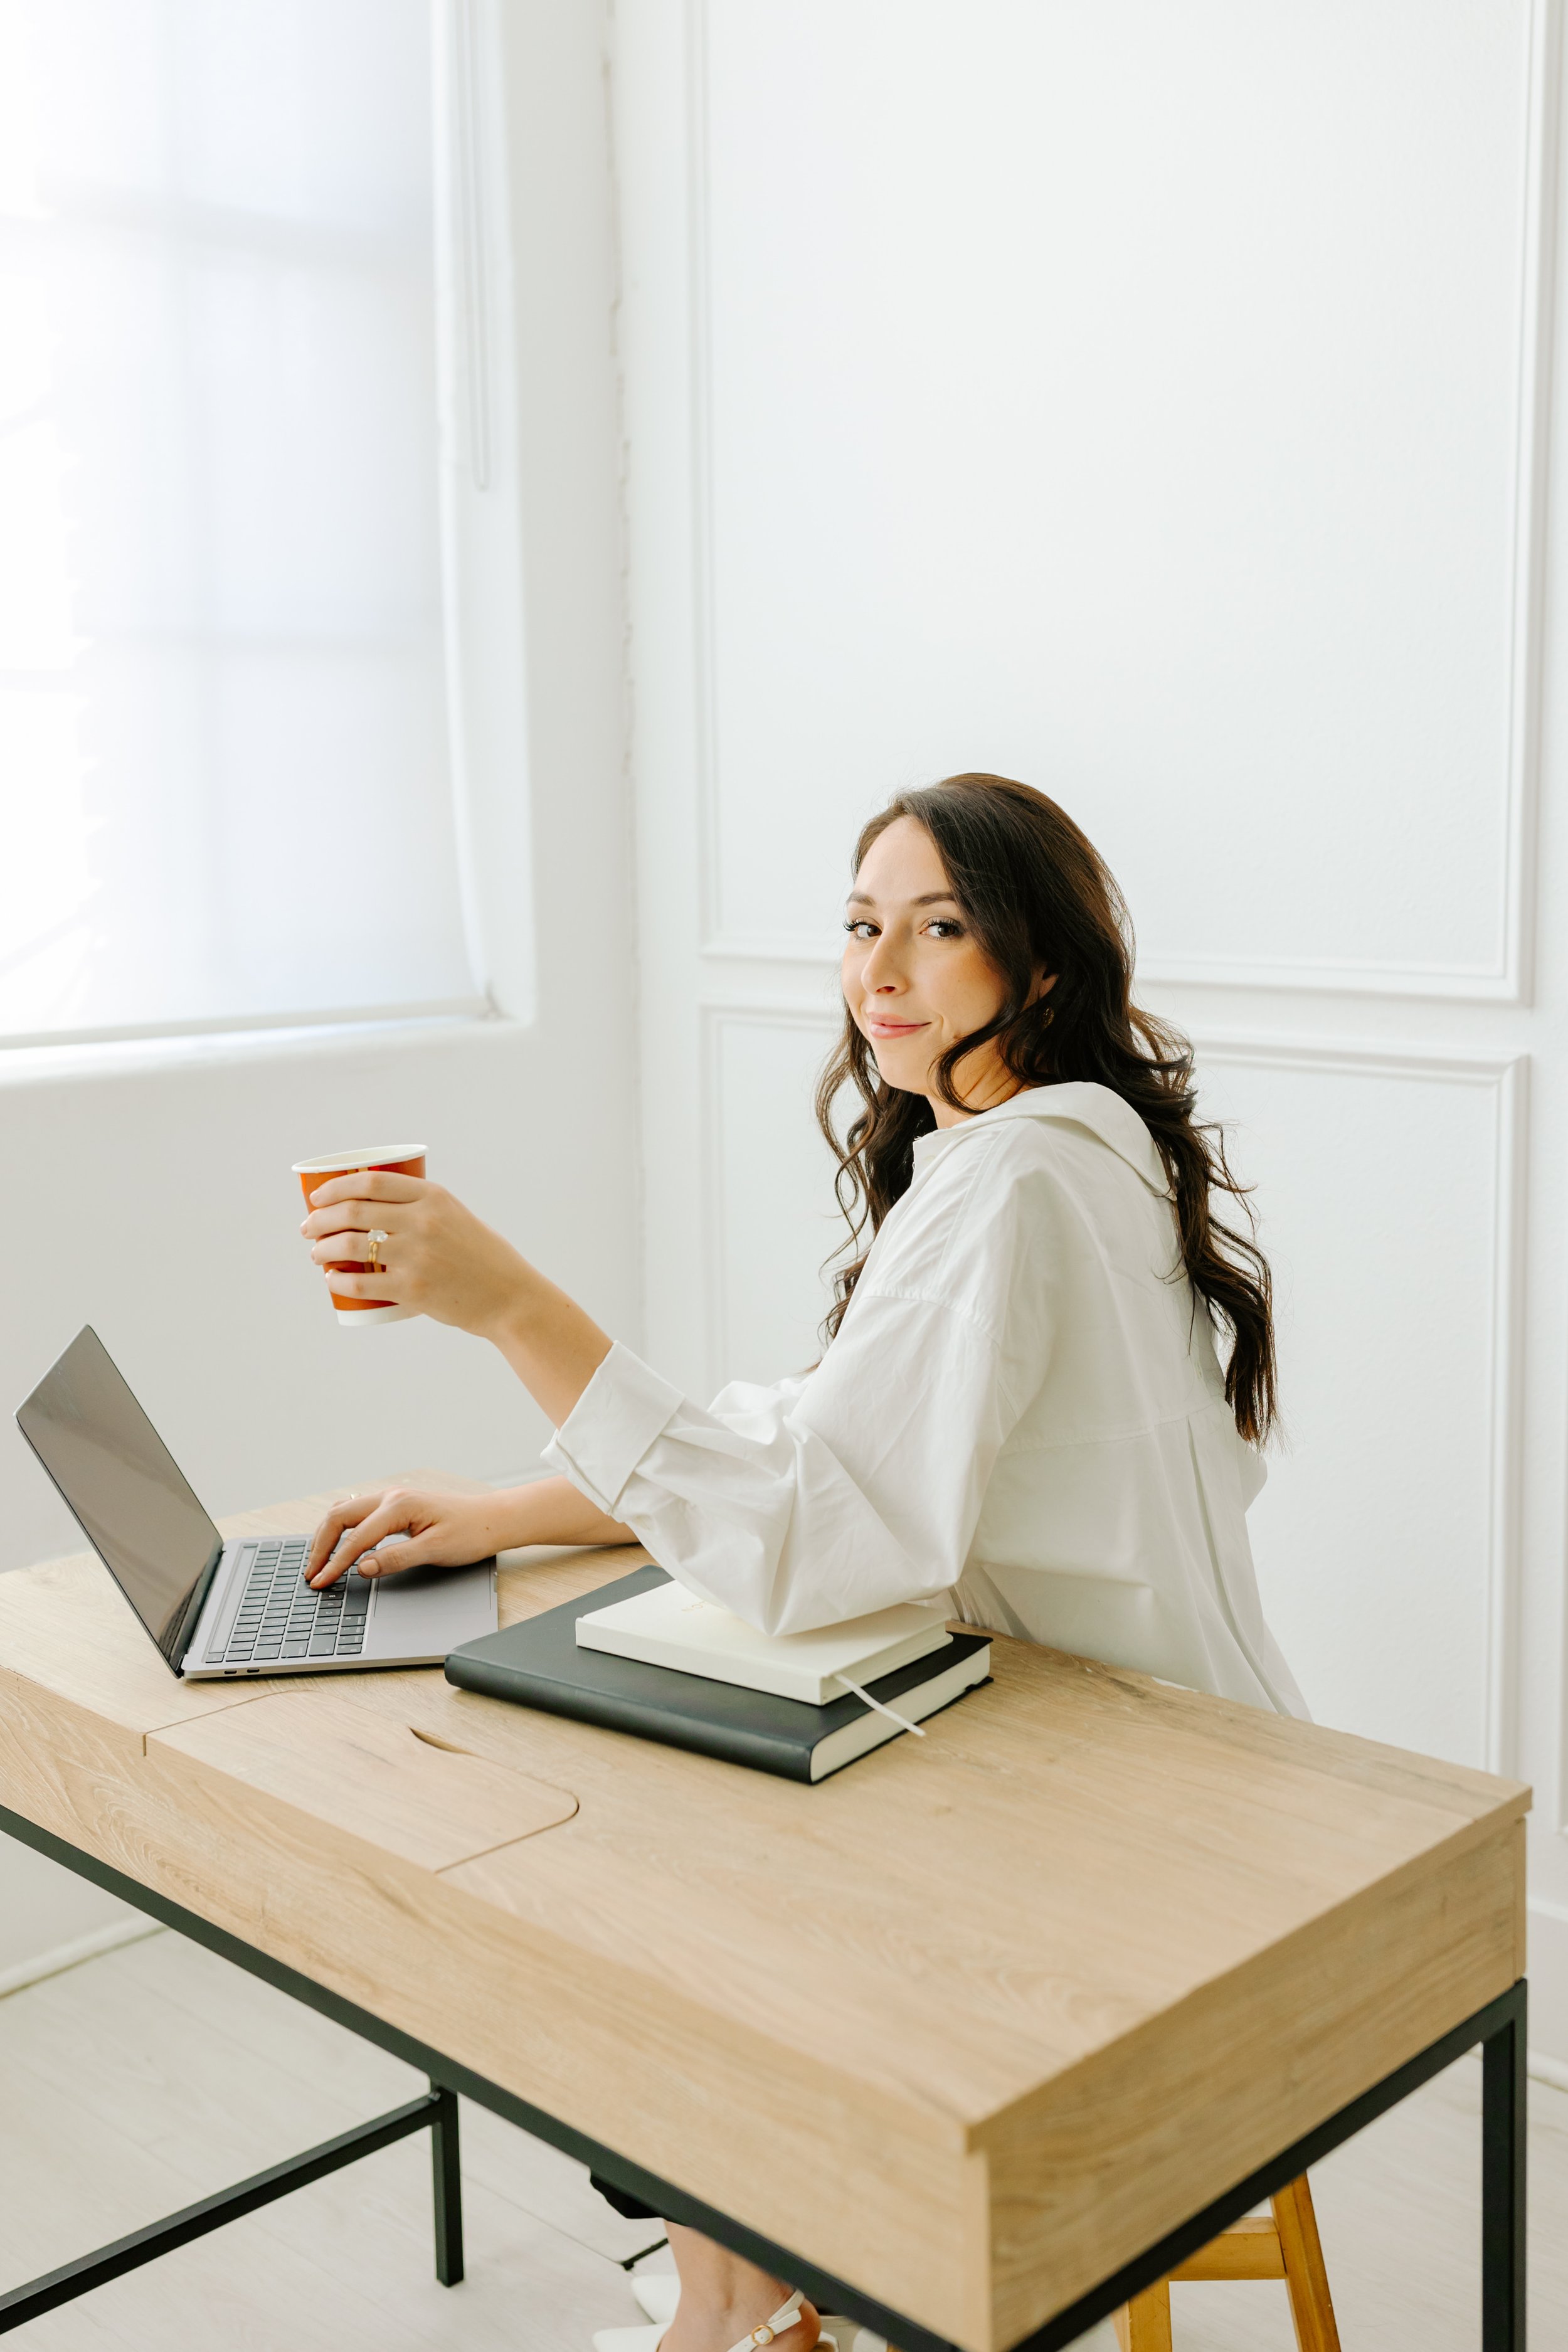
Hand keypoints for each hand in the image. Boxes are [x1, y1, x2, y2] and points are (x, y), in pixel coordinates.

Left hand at [300, 1172, 613, 1427]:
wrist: (510, 1297)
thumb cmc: (482, 1258)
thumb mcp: (456, 1218)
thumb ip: (422, 1209)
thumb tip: (373, 1209)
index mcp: (434, 1197)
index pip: (370, 1181)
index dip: (335, 1187)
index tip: (318, 1197)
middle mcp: (423, 1221)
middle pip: (352, 1211)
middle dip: (320, 1219)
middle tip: (308, 1227)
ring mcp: (416, 1255)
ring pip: (348, 1246)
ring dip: (321, 1249)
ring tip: (315, 1253)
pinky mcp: (413, 1289)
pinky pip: (360, 1283)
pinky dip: (338, 1280)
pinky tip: (331, 1279)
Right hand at [306, 1485, 508, 1585]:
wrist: (492, 1519)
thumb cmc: (470, 1533)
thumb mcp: (435, 1551)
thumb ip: (396, 1559)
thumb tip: (362, 1568)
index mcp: (399, 1506)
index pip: (356, 1538)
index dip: (335, 1563)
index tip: (320, 1582)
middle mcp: (391, 1496)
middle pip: (339, 1517)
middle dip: (321, 1546)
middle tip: (311, 1574)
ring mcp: (392, 1498)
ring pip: (345, 1512)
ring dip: (328, 1535)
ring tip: (317, 1562)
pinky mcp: (395, 1505)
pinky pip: (357, 1513)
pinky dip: (341, 1529)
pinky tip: (337, 1544)